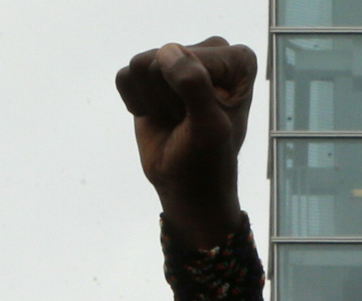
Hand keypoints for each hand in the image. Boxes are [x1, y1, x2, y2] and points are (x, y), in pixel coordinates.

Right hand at [116, 37, 253, 250]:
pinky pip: (124, 77)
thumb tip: (166, 52)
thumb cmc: (206, 162)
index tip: (201, 121)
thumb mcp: (208, 127)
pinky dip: (134, 103)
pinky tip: (155, 116)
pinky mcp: (152, 75)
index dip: (185, 98)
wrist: (187, 187)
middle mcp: (211, 51)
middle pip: (161, 59)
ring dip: (151, 102)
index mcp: (237, 60)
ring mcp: (180, 60)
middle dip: (166, 100)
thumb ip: (194, 85)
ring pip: (140, 65)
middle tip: (185, 123)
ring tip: (173, 119)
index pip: (187, 59)